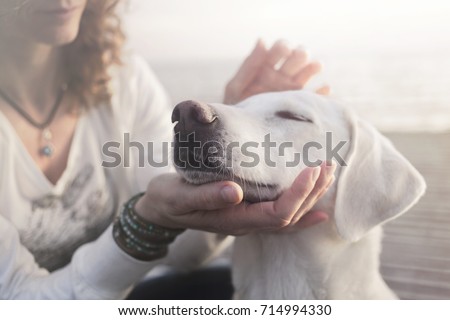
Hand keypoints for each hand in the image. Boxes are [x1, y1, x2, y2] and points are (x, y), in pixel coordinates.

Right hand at [134, 162, 335, 235]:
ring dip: (311, 197)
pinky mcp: (247, 210)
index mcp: (234, 220)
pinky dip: (302, 210)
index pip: (277, 214)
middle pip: (290, 216)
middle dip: (312, 192)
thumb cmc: (169, 200)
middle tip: (327, 165)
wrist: (162, 208)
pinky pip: (281, 216)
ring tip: (327, 174)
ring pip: (289, 216)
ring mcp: (248, 219)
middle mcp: (246, 223)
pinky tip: (318, 207)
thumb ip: (206, 196)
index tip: (311, 170)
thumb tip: (234, 191)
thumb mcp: (180, 197)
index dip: (298, 195)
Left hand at [224, 39, 329, 104]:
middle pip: (298, 56)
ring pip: (309, 71)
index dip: (284, 46)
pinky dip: (323, 92)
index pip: (280, 48)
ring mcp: (292, 89)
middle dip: (300, 54)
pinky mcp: (300, 105)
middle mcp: (282, 75)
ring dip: (313, 66)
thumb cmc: (236, 108)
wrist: (242, 132)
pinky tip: (324, 89)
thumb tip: (262, 40)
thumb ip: (249, 65)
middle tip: (297, 59)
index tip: (284, 51)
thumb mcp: (236, 87)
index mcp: (266, 66)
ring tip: (314, 67)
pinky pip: (316, 97)